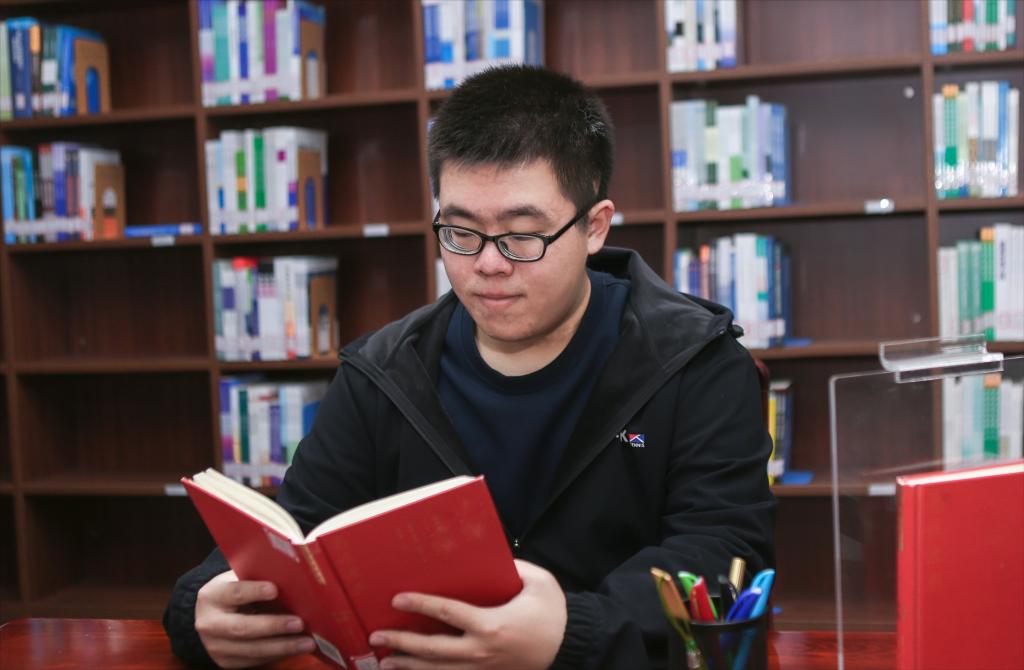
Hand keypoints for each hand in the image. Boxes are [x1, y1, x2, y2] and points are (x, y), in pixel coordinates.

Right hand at [194, 570, 316, 668]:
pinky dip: (277, 655)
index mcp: (213, 596)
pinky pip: (254, 661)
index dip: (254, 591)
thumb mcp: (238, 580)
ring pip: (251, 650)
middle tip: (299, 623)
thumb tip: (292, 576)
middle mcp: (210, 624)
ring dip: (282, 647)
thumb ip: (257, 578)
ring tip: (306, 642)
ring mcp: (216, 646)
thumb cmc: (234, 592)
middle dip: (273, 627)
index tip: (275, 589)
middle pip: (242, 628)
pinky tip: (296, 649)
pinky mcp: (226, 661)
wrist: (209, 617)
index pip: (234, 593)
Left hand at [368, 559, 566, 669]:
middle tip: (377, 636)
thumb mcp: (537, 582)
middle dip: (402, 643)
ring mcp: (483, 668)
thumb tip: (484, 556)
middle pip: (433, 650)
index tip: (398, 600)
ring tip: (385, 662)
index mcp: (491, 624)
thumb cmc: (553, 611)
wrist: (570, 645)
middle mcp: (482, 651)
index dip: (420, 606)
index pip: (447, 613)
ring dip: (409, 666)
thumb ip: (511, 568)